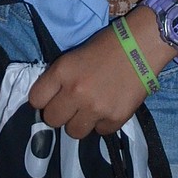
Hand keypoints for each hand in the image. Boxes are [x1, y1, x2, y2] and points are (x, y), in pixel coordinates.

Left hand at [28, 17, 167, 138]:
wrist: (141, 45)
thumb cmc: (107, 45)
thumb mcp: (75, 56)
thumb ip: (61, 78)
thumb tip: (51, 99)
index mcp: (63, 71)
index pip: (36, 99)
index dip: (43, 100)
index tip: (50, 99)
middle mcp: (75, 92)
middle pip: (52, 120)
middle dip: (60, 113)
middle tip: (72, 105)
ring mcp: (95, 108)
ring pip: (74, 132)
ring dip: (80, 122)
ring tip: (91, 109)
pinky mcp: (115, 118)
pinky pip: (99, 132)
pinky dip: (103, 123)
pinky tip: (109, 107)